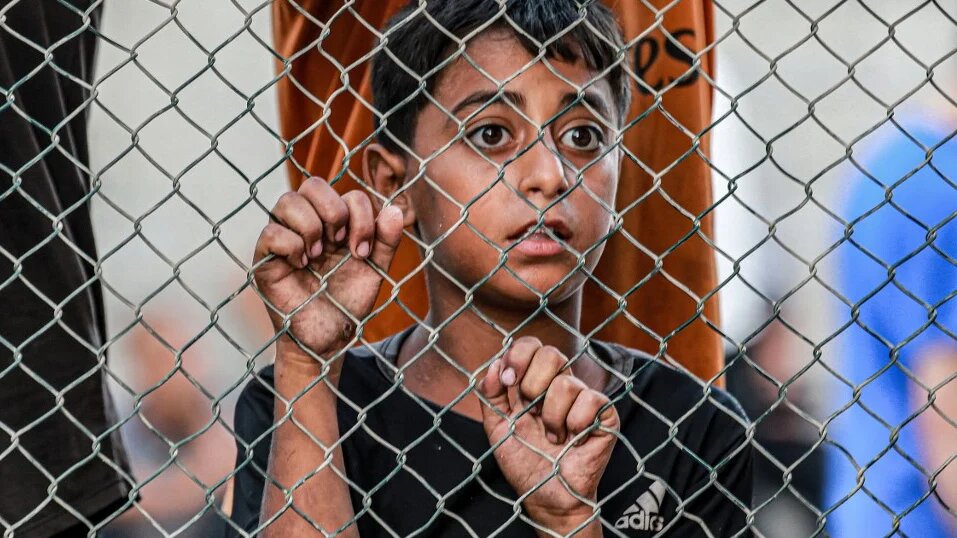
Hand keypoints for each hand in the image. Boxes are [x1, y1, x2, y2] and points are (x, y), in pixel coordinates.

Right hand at [253, 177, 403, 375]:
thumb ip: (386, 240)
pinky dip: (290, 245)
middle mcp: (307, 224)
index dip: (360, 216)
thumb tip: (394, 208)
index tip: (362, 252)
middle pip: (312, 184)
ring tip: (317, 255)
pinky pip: (270, 233)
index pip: (346, 193)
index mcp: (334, 223)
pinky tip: (300, 265)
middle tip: (339, 244)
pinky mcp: (264, 259)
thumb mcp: (375, 270)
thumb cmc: (348, 302)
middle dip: (333, 211)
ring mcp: (284, 238)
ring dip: (310, 226)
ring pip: (287, 200)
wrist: (329, 338)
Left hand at [479, 337, 618, 533]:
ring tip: (552, 437)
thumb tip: (495, 364)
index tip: (508, 381)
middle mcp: (561, 385)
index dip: (519, 355)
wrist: (545, 498)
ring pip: (566, 383)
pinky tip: (573, 441)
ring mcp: (584, 399)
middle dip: (532, 386)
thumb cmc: (524, 463)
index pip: (532, 345)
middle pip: (552, 354)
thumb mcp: (497, 428)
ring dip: (551, 417)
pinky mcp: (605, 415)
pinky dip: (575, 425)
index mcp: (536, 382)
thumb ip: (490, 395)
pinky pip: (591, 400)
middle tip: (529, 413)